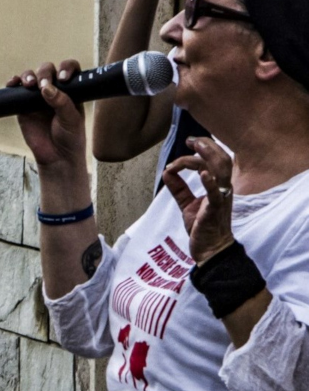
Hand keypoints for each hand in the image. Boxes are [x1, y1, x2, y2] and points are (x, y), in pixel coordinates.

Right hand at [14, 61, 87, 171]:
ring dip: (28, 76)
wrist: (57, 157)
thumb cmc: (70, 138)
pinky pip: (16, 90)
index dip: (65, 68)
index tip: (62, 78)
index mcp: (70, 90)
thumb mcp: (72, 119)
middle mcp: (54, 90)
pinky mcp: (23, 106)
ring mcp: (37, 97)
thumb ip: (62, 102)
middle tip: (42, 86)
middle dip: (44, 73)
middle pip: (47, 70)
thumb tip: (46, 88)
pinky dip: (13, 84)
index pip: (68, 70)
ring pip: (31, 77)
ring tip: (29, 84)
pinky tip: (12, 83)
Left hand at [162, 137, 235, 262]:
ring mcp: (221, 198)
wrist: (210, 250)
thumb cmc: (203, 226)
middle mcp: (224, 188)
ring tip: (197, 147)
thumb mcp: (187, 204)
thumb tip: (166, 172)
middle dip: (207, 146)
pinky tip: (202, 174)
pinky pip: (217, 193)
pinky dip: (210, 182)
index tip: (186, 145)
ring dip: (209, 157)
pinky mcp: (216, 210)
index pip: (211, 161)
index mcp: (218, 185)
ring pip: (222, 170)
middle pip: (221, 160)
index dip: (199, 151)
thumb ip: (178, 188)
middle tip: (191, 140)